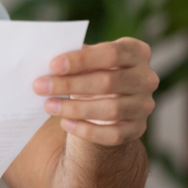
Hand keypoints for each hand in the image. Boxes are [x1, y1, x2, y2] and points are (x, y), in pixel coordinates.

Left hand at [33, 37, 158, 146]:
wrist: (105, 101)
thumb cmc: (92, 72)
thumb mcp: (86, 60)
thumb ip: (74, 57)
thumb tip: (47, 60)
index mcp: (136, 52)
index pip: (112, 53)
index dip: (82, 59)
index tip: (53, 65)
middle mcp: (146, 78)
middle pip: (108, 81)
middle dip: (70, 84)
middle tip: (40, 86)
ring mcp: (144, 105)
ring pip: (110, 110)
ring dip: (75, 108)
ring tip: (48, 105)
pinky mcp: (138, 128)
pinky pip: (113, 135)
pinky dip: (87, 130)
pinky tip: (65, 123)